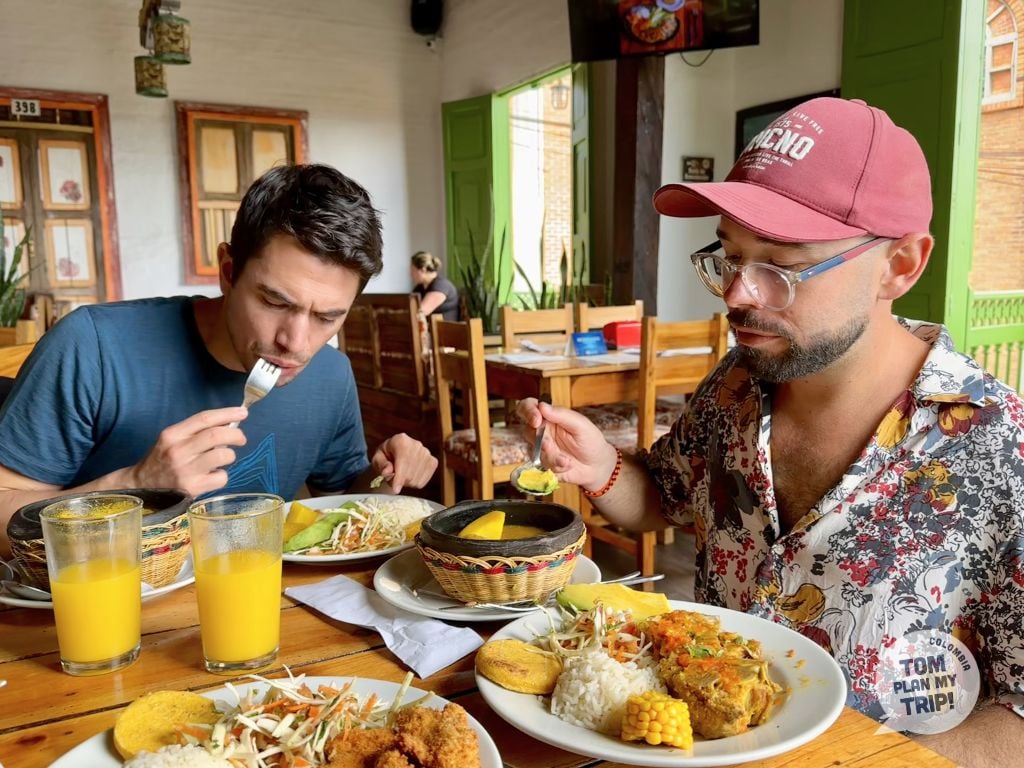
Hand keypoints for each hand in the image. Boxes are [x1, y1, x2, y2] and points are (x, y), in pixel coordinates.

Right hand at [128, 407, 247, 496]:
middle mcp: (178, 451)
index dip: (227, 414)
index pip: (204, 418)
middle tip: (241, 438)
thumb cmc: (161, 460)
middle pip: (216, 435)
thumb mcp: (171, 440)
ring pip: (223, 455)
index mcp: (172, 435)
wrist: (141, 487)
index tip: (242, 413)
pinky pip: (221, 477)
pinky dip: (222, 476)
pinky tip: (212, 476)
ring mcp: (186, 471)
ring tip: (222, 459)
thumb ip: (195, 431)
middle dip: (236, 434)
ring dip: (230, 455)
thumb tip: (228, 424)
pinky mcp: (193, 488)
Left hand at [372, 432, 437, 492]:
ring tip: (401, 476)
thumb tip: (387, 472)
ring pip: (416, 479)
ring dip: (407, 483)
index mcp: (401, 440)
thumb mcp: (377, 458)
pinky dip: (415, 483)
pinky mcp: (433, 462)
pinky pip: (423, 481)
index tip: (395, 490)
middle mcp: (416, 445)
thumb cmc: (385, 456)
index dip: (399, 478)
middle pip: (410, 473)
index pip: (402, 462)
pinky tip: (410, 476)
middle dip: (400, 481)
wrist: (397, 452)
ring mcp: (427, 453)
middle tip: (393, 480)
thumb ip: (381, 464)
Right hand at [516, 398, 617, 490]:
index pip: (530, 407)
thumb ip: (562, 415)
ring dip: (551, 456)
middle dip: (539, 440)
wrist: (597, 466)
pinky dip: (556, 466)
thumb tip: (542, 405)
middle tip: (548, 445)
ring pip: (535, 450)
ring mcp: (542, 448)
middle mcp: (543, 431)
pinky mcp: (544, 463)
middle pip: (527, 430)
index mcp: (550, 416)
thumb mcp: (581, 425)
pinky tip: (568, 465)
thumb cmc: (591, 441)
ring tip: (567, 460)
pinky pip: (542, 464)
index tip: (536, 421)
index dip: (528, 411)